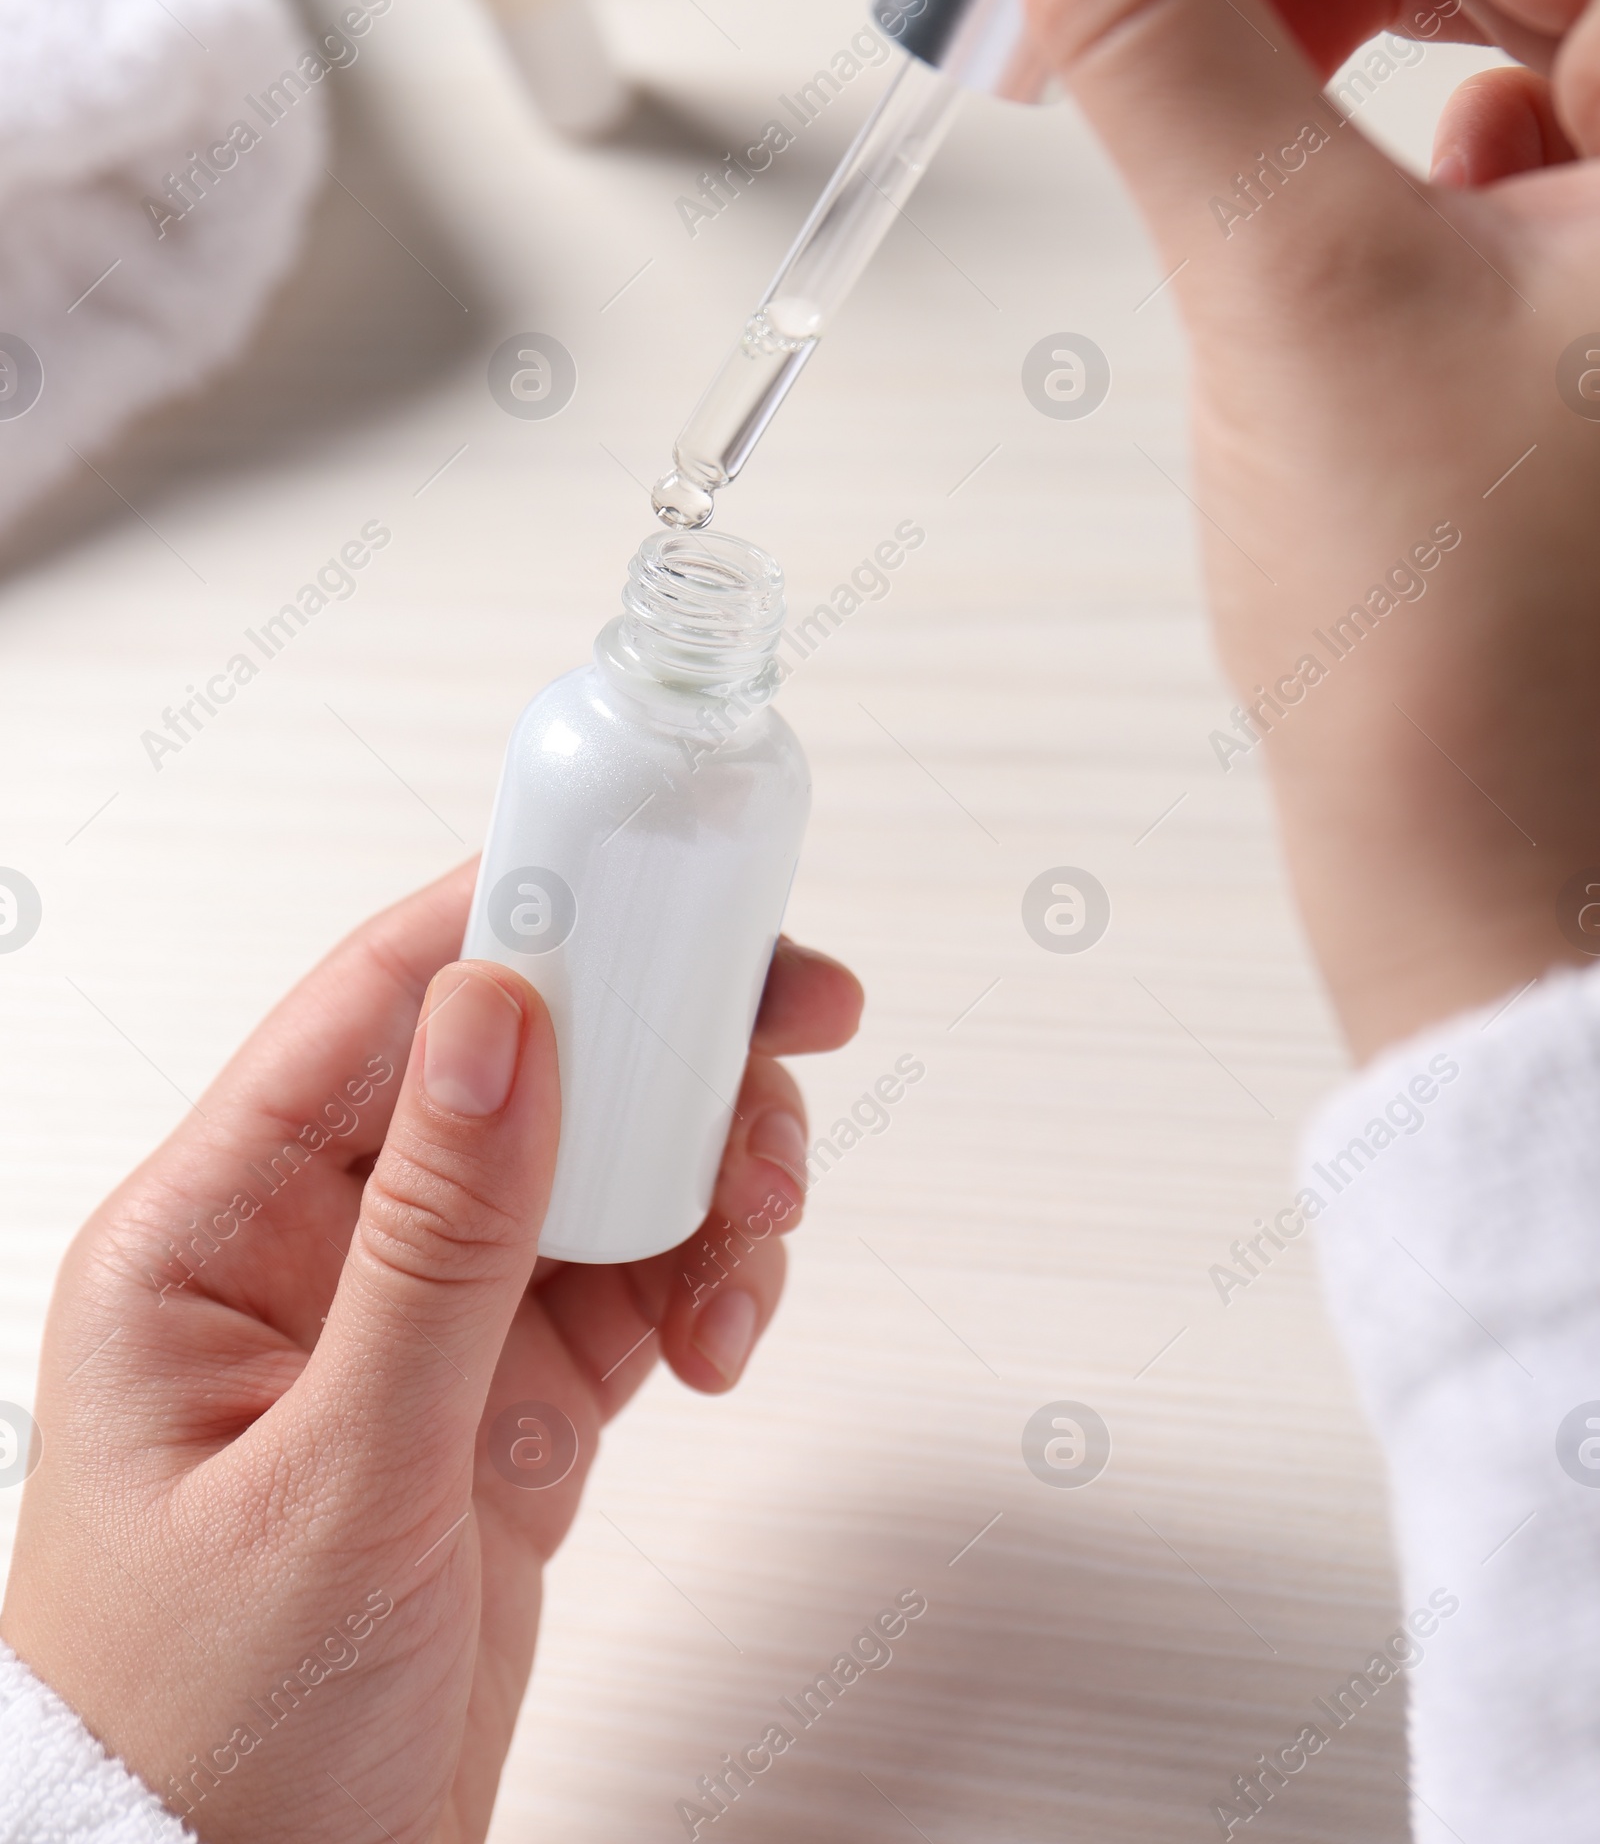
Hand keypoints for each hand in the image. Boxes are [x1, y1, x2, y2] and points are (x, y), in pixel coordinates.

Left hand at [0, 861, 860, 1840]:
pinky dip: (704, 1280)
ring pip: (600, 1165)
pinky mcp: (506, 1398)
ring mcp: (424, 1322)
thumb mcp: (331, 1477)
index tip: (657, 878)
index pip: (380, 1005)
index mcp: (216, 1230)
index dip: (523, 915)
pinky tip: (719, 1333)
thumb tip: (497, 1015)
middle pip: (523, 1065)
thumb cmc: (204, 1729)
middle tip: (789, 1024)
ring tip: (750, 1251)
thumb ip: (432, 1241)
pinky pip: (633, 1278)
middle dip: (661, 1041)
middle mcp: (321, 1250)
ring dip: (704, 1176)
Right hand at [975, 0, 1599, 1055]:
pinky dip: (1330, 115)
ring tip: (1127, 20)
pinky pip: (1453, 146)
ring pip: (1466, 26)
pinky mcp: (1573, 326)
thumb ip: (1163, 25)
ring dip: (1286, 0)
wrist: (1494, 901)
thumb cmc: (1468, 659)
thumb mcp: (1290, 289)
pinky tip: (1266, 147)